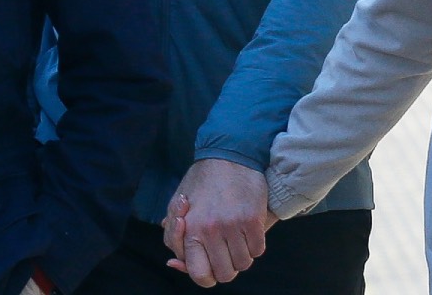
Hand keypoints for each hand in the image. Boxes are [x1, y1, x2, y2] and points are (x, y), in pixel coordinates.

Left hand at [159, 158, 268, 286]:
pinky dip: (254, 245)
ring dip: (241, 256)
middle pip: (225, 274)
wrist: (228, 155)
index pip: (200, 274)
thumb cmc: (201, 183)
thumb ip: (174, 238)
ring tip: (236, 239)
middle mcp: (211, 231)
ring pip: (243, 264)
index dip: (206, 276)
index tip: (210, 266)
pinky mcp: (253, 219)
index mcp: (190, 231)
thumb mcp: (177, 207)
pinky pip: (258, 250)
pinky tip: (248, 232)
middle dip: (226, 266)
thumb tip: (174, 263)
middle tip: (224, 250)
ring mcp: (233, 226)